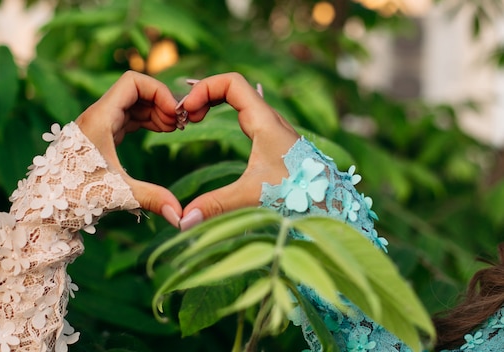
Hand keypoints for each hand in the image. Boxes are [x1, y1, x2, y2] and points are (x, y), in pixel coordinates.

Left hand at [75, 71, 182, 226]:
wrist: (46, 207)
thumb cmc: (76, 198)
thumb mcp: (118, 194)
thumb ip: (152, 198)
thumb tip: (181, 217)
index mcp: (100, 118)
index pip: (133, 82)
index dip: (159, 91)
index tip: (175, 114)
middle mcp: (98, 115)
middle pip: (137, 90)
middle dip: (161, 102)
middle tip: (181, 124)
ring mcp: (99, 125)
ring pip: (133, 104)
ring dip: (156, 111)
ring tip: (174, 129)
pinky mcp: (101, 136)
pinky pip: (128, 117)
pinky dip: (147, 120)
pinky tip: (161, 131)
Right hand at [177, 73, 300, 229]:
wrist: (334, 202)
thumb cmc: (300, 193)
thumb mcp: (254, 196)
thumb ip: (217, 205)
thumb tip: (183, 220)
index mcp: (264, 121)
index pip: (231, 82)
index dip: (204, 89)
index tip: (186, 113)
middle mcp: (269, 119)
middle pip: (231, 88)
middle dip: (204, 96)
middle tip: (183, 118)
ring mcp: (272, 129)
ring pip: (238, 101)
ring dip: (213, 104)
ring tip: (191, 122)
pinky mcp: (273, 142)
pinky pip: (243, 115)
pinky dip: (223, 115)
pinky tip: (211, 131)